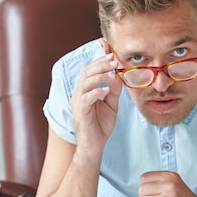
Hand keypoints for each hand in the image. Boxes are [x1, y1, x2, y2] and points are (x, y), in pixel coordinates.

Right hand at [71, 39, 121, 157]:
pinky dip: (95, 92)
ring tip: (111, 73)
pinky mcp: (80, 113)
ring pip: (85, 83)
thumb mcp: (111, 104)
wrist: (94, 146)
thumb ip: (113, 90)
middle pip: (87, 72)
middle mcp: (79, 94)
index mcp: (86, 90)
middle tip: (114, 59)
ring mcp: (78, 103)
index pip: (90, 70)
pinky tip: (105, 90)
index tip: (110, 50)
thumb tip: (118, 75)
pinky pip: (86, 99)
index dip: (99, 58)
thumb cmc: (100, 126)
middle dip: (100, 64)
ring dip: (99, 76)